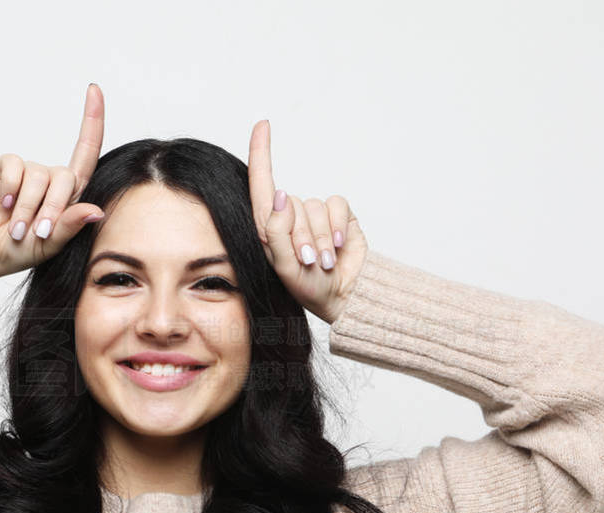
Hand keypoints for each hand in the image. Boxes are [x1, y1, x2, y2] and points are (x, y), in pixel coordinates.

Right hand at [0, 83, 106, 281]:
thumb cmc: (21, 249)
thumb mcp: (51, 244)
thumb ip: (71, 226)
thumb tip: (97, 211)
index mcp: (68, 194)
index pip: (86, 153)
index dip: (92, 122)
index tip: (94, 90)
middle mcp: (50, 178)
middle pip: (65, 177)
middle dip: (52, 208)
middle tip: (38, 232)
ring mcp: (27, 171)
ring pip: (39, 176)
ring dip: (28, 207)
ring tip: (16, 228)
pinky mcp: (4, 167)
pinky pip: (14, 167)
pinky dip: (10, 189)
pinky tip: (2, 204)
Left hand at [247, 120, 367, 324]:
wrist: (342, 297)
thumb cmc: (307, 287)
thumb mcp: (284, 266)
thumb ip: (276, 232)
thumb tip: (280, 195)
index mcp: (269, 226)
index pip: (262, 184)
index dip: (261, 152)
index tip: (263, 125)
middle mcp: (290, 216)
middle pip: (291, 204)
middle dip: (302, 235)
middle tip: (308, 261)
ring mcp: (314, 215)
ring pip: (314, 207)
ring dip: (321, 237)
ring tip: (323, 261)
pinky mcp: (339, 215)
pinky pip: (337, 206)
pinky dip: (337, 227)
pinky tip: (338, 247)